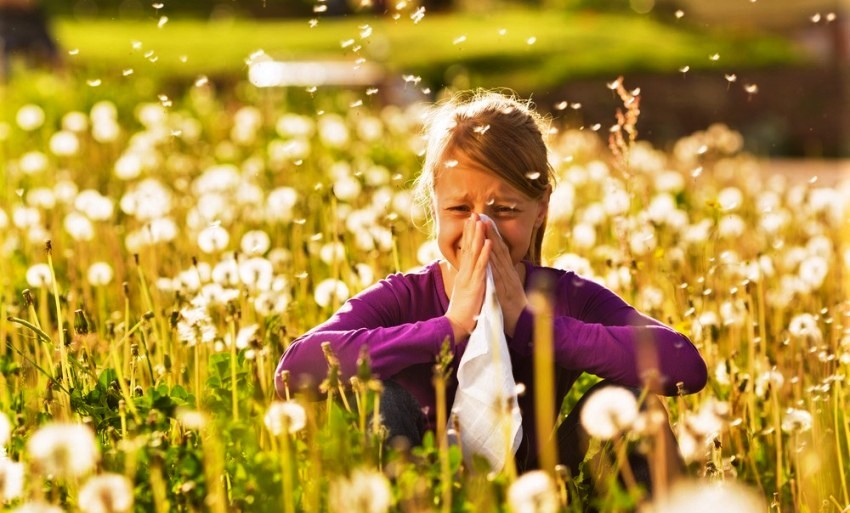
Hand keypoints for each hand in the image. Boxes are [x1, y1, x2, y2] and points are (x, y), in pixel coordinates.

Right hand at [445, 214, 491, 340]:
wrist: (456, 325)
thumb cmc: (463, 311)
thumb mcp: (465, 291)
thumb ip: (467, 280)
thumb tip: (469, 272)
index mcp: (463, 274)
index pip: (466, 250)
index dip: (469, 235)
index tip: (471, 222)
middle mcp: (465, 272)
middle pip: (468, 247)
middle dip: (471, 230)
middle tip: (474, 214)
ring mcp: (469, 277)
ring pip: (474, 253)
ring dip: (478, 236)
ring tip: (480, 221)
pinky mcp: (475, 284)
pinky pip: (481, 266)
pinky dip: (485, 253)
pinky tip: (488, 242)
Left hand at [483, 220, 527, 337]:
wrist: (523, 324)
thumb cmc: (513, 308)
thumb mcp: (508, 289)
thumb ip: (503, 277)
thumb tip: (499, 268)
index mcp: (507, 273)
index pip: (499, 250)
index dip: (492, 235)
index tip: (484, 221)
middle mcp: (508, 273)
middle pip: (499, 249)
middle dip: (490, 232)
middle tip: (482, 215)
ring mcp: (507, 280)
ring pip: (498, 257)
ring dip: (491, 240)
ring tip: (483, 225)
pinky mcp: (504, 289)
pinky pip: (497, 273)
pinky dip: (493, 261)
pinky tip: (488, 250)